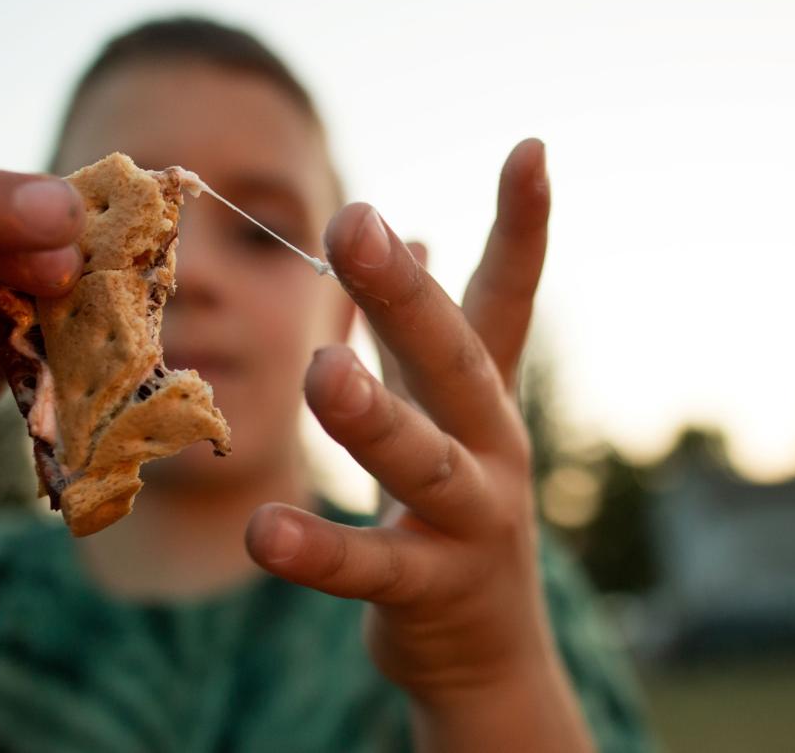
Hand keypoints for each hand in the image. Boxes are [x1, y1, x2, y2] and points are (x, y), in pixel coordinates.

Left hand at [246, 140, 593, 749]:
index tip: (530, 148)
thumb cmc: (452, 505)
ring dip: (375, 419)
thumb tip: (417, 233)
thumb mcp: (443, 411)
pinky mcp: (432, 590)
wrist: (490, 647)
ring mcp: (471, 520)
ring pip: (426, 464)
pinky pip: (371, 569)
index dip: (522, 226)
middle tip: (361, 225)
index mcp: (484, 398)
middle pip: (458, 362)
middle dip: (409, 294)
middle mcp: (493, 448)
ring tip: (322, 373)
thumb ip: (420, 331)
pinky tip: (265, 531)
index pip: (507, 299)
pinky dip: (318, 550)